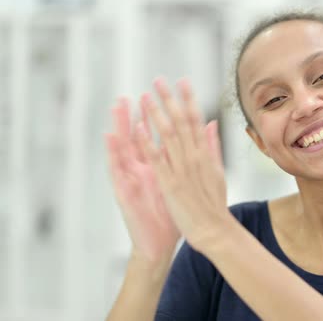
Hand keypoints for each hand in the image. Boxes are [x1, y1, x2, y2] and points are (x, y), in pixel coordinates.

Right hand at [105, 96, 179, 265]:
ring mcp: (131, 180)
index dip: (160, 117)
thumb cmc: (170, 216)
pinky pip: (117, 170)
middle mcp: (142, 171)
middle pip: (139, 138)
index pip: (158, 138)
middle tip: (135, 93)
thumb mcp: (180, 185)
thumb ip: (185, 163)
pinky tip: (110, 136)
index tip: (164, 95)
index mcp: (158, 168)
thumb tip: (196, 145)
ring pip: (124, 149)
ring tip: (118, 105)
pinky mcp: (124, 192)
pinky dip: (114, 152)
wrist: (159, 245)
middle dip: (137, 115)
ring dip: (121, 126)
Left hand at [136, 78, 229, 252]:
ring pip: (168, 136)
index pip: (196, 120)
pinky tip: (138, 128)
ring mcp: (182, 170)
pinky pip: (157, 160)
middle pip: (181, 122)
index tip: (182, 81)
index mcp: (205, 154)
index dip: (189, 99)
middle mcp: (194, 157)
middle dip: (169, 100)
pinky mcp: (170, 184)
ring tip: (145, 96)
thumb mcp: (218, 171)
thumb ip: (212, 146)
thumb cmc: (215, 203)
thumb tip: (212, 123)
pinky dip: (148, 143)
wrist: (215, 230)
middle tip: (159, 80)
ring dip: (156, 114)